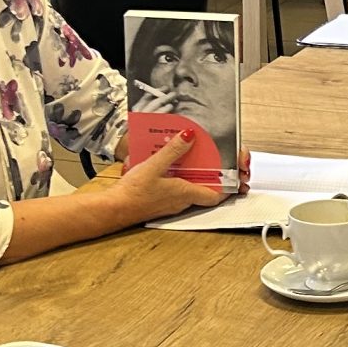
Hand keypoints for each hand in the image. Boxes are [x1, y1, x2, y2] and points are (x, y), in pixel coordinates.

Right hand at [106, 131, 223, 226]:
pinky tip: (170, 168)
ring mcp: (171, 204)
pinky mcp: (160, 202)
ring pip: (190, 190)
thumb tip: (190, 137)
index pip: (216, 195)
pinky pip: (176, 191)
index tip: (233, 175)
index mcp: (186, 193)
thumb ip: (173, 151)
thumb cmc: (134, 192)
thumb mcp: (155, 165)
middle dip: (211, 178)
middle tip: (214, 161)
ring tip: (192, 159)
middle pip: (204, 190)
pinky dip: (179, 180)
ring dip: (194, 177)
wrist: (114, 209)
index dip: (227, 187)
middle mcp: (181, 201)